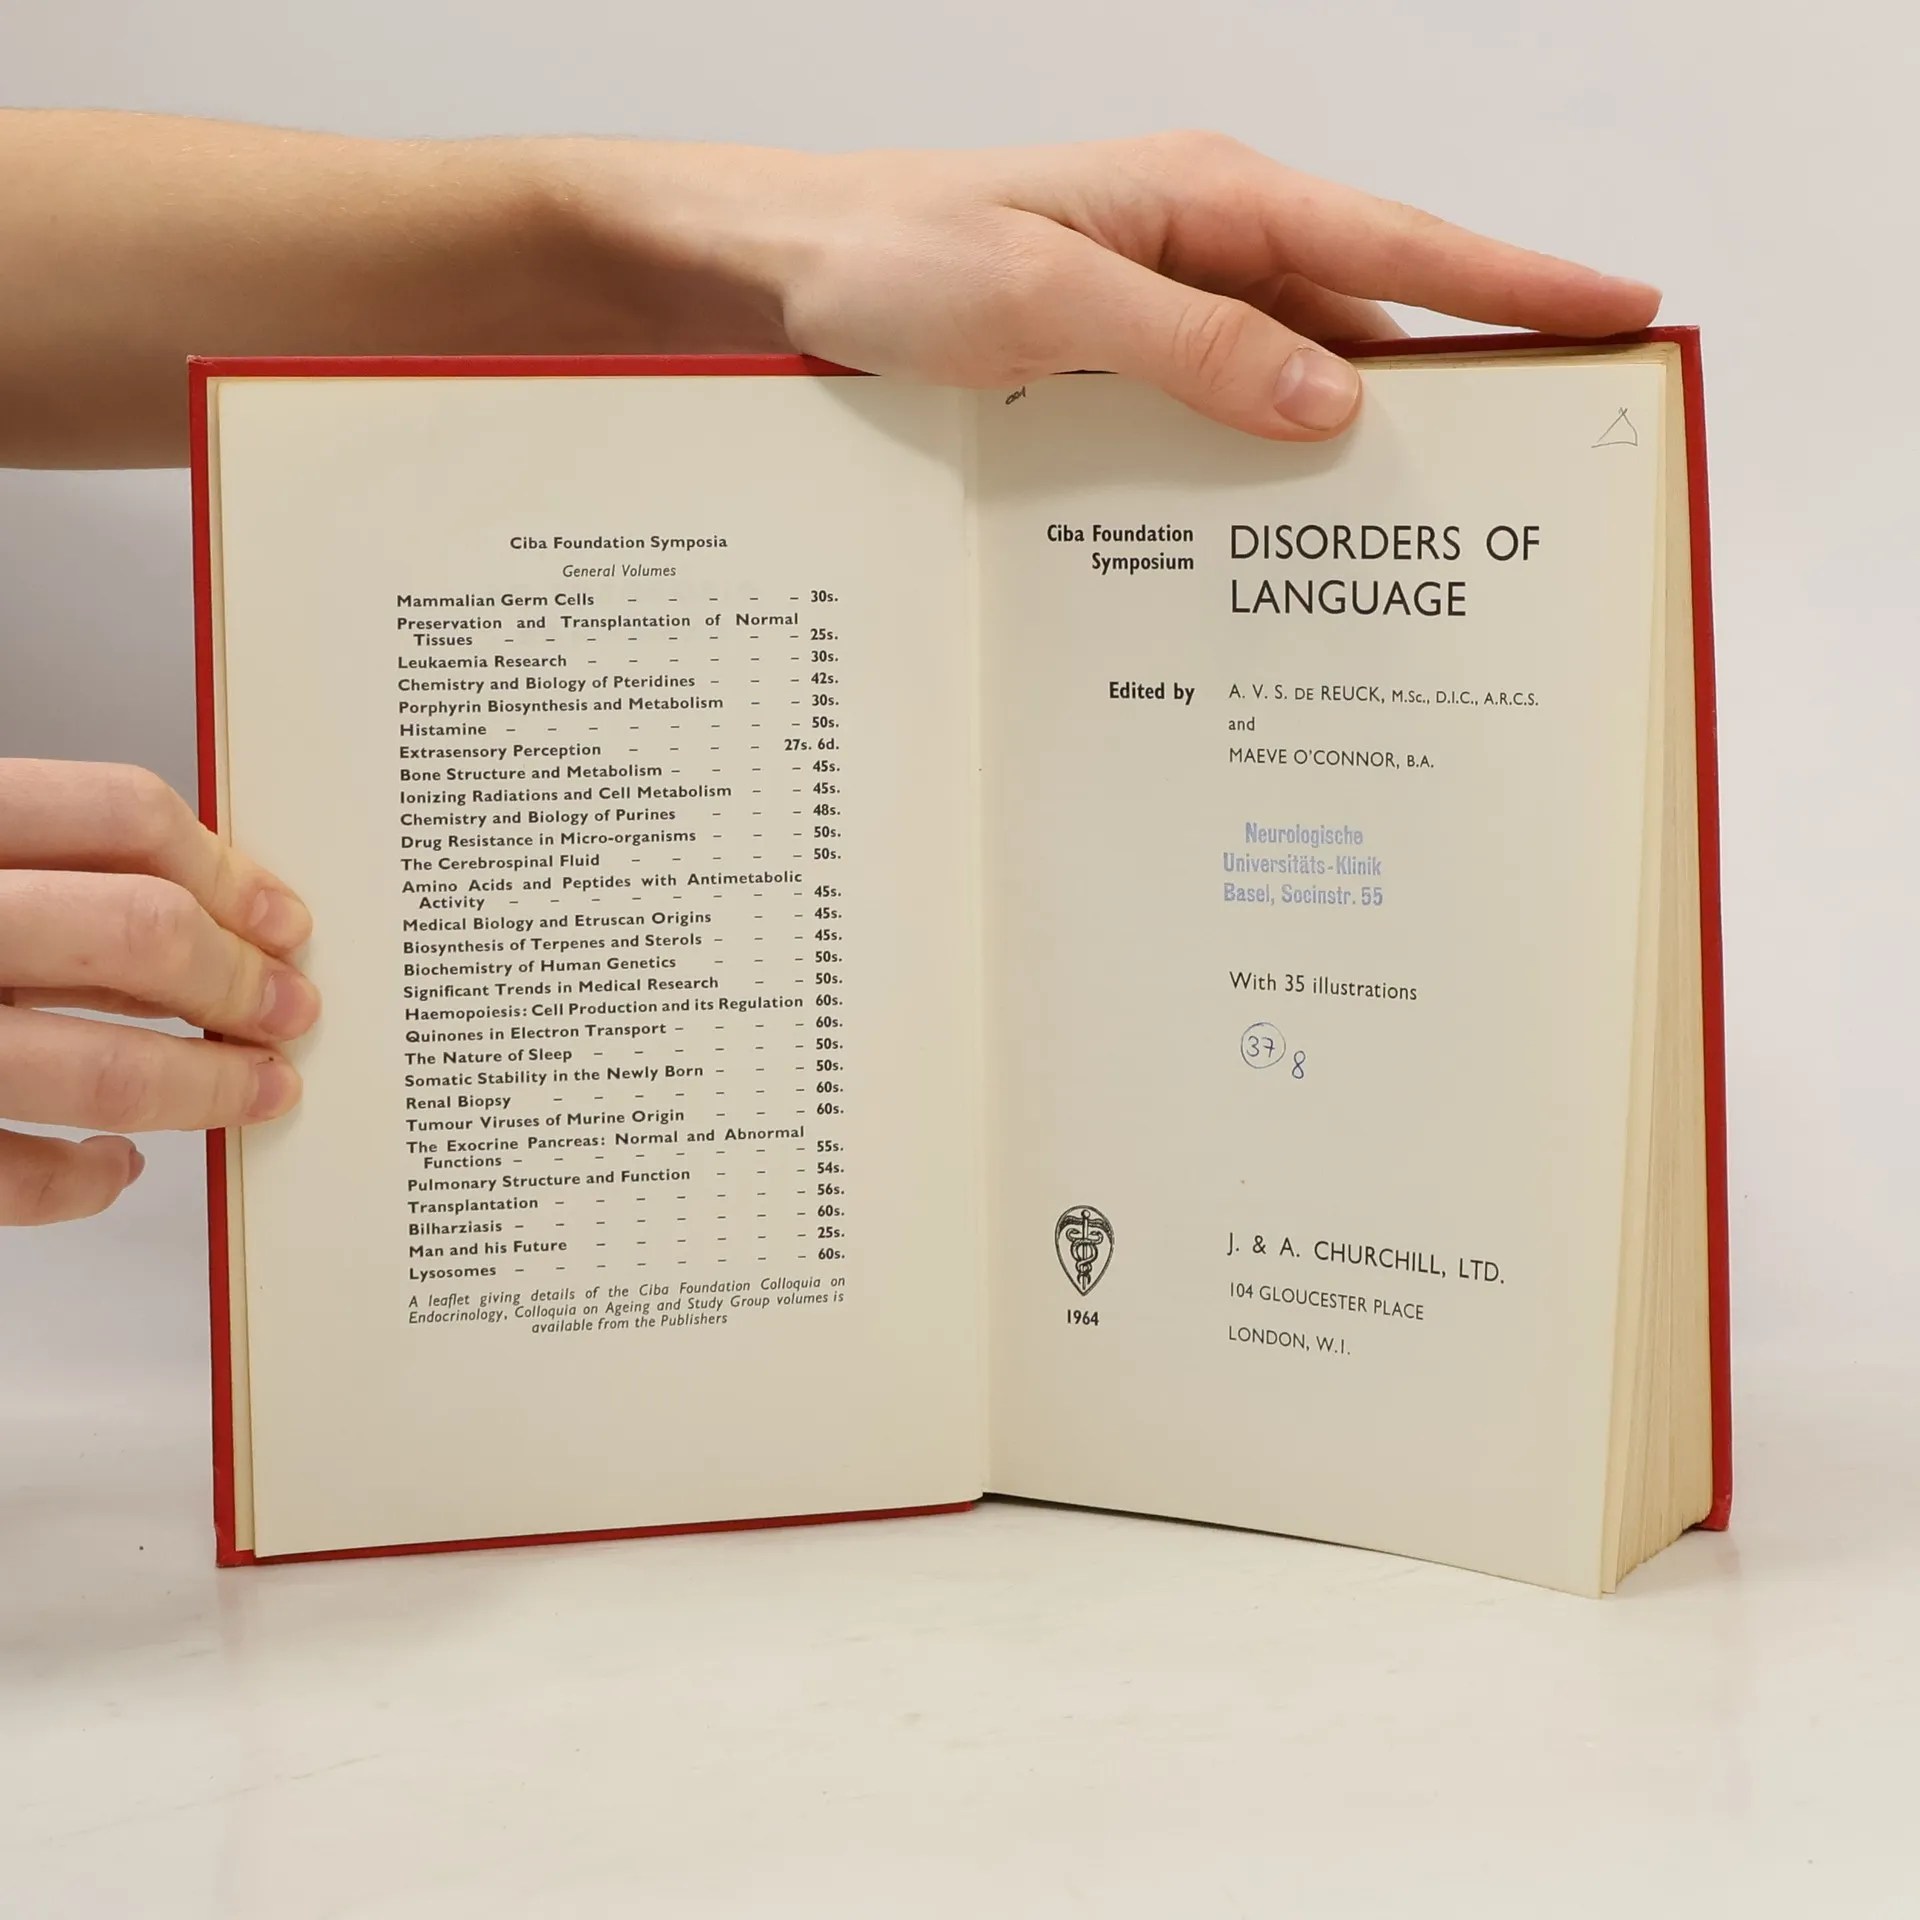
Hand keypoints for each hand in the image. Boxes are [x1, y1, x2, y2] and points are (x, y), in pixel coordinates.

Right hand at [0, 760, 317, 1224]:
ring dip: (208, 1087)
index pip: (120, 815)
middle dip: (240, 981)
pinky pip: (9, 1178)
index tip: (285, 919)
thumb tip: (204, 909)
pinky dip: (82, 1182)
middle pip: (137, 934)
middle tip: (293, 1011)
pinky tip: (115, 1168)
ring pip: (101, 1069)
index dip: (229, 870)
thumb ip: (32, 867)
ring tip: (258, 1089)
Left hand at [568, 129, 1662, 440]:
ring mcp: (1161, 310)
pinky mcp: (1119, 364)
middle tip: (1534, 468)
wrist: (785, 269)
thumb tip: (1333, 397)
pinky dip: (1253, 464)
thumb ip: (1191, 347)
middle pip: (1365, 318)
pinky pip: (1218, 413)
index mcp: (1204, 200)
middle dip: (1454, 385)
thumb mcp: (1044, 303)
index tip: (1621, 310)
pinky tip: (1271, 529)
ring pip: (1292, 380)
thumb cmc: (895, 255)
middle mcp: (1200, 250)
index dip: (1514, 281)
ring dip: (1341, 446)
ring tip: (1415, 529)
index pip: (1393, 242)